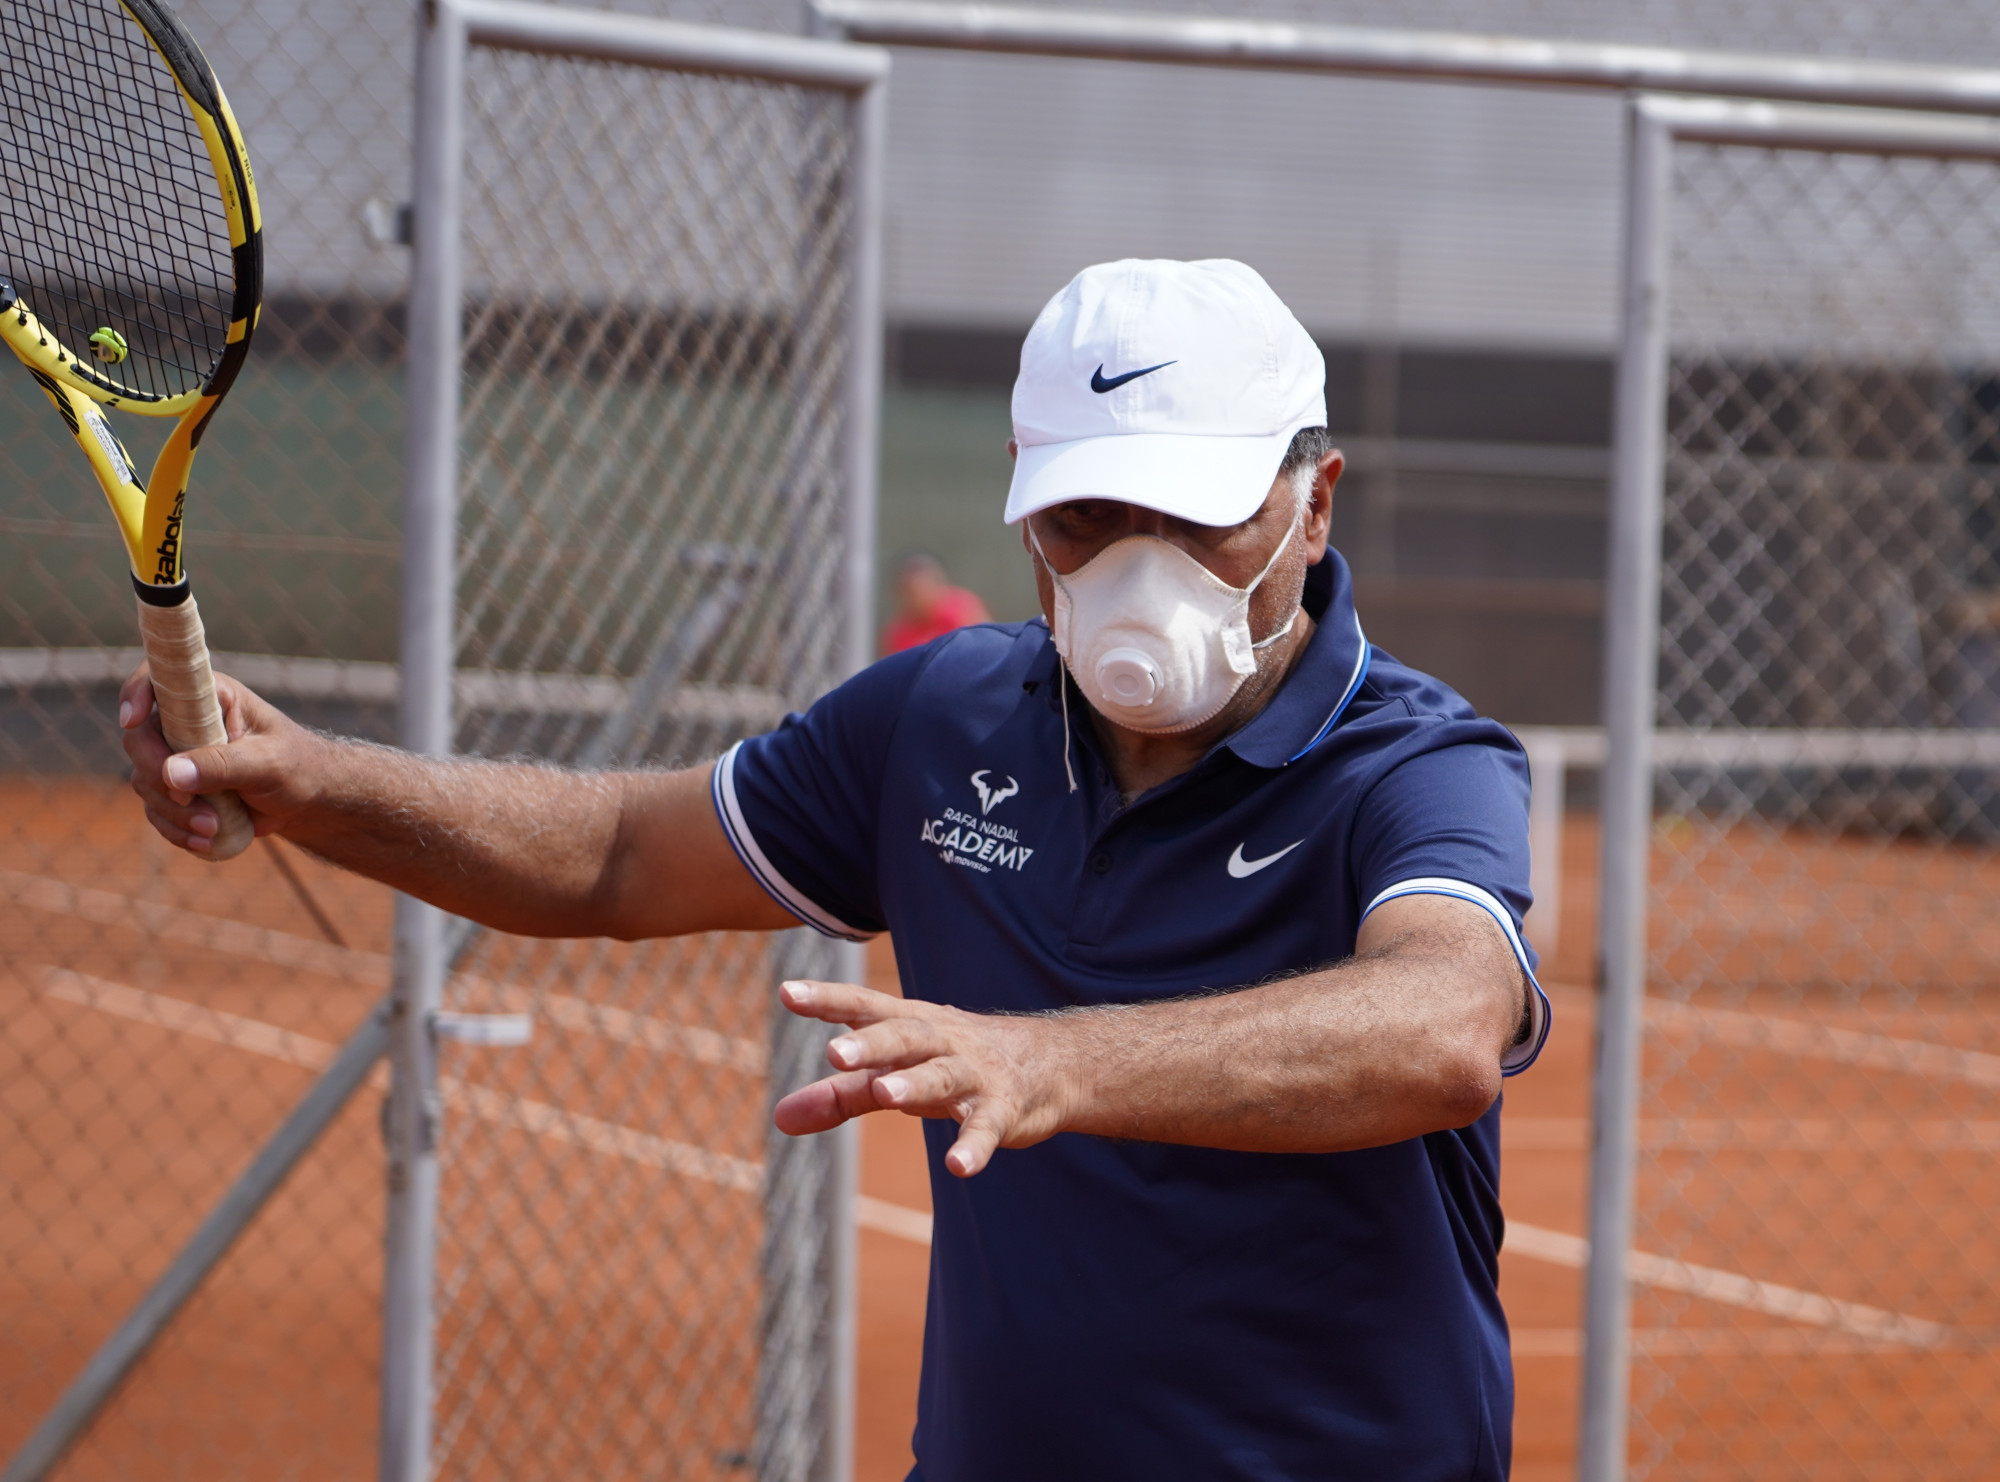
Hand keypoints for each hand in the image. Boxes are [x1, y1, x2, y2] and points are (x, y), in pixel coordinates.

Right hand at [120, 665, 332, 853]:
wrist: (307, 800)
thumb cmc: (296, 766)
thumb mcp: (268, 762)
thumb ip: (223, 765)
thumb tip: (170, 773)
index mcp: (209, 696)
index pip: (158, 680)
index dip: (136, 693)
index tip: (131, 720)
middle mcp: (185, 722)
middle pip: (139, 739)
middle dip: (157, 777)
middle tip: (188, 803)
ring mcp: (177, 756)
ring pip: (145, 781)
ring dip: (173, 811)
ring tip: (212, 828)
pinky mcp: (178, 789)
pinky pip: (156, 809)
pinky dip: (175, 828)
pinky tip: (205, 840)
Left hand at [773, 980, 1086, 1177]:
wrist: (1050, 1065)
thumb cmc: (953, 1063)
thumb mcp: (894, 1075)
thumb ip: (838, 1096)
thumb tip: (779, 1119)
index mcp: (910, 1025)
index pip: (864, 1006)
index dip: (827, 999)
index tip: (787, 992)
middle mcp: (942, 1041)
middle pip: (904, 1036)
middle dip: (871, 1043)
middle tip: (834, 1052)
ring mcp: (974, 1074)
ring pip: (943, 1075)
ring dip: (915, 1083)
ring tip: (885, 1093)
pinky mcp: (1004, 1110)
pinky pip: (987, 1128)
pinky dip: (974, 1146)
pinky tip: (958, 1166)